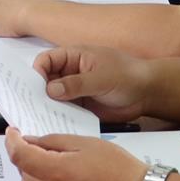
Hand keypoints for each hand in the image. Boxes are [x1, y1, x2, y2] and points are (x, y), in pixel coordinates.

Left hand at [5, 128, 147, 180]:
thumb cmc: (118, 168)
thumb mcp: (84, 143)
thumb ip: (52, 141)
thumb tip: (30, 141)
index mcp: (55, 174)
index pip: (19, 156)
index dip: (12, 141)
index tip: (12, 133)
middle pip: (23, 174)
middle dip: (27, 158)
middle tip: (41, 147)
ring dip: (32, 176)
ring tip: (51, 165)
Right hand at [32, 45, 150, 122]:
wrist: (147, 94)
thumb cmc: (128, 76)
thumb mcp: (102, 77)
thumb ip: (76, 83)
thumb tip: (50, 90)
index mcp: (74, 57)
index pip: (46, 60)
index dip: (38, 71)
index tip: (34, 87)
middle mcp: (70, 72)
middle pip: (45, 79)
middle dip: (37, 91)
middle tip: (32, 105)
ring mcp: (74, 90)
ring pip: (52, 97)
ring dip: (46, 105)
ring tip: (40, 117)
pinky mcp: (80, 105)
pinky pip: (63, 110)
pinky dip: (58, 116)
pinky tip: (54, 123)